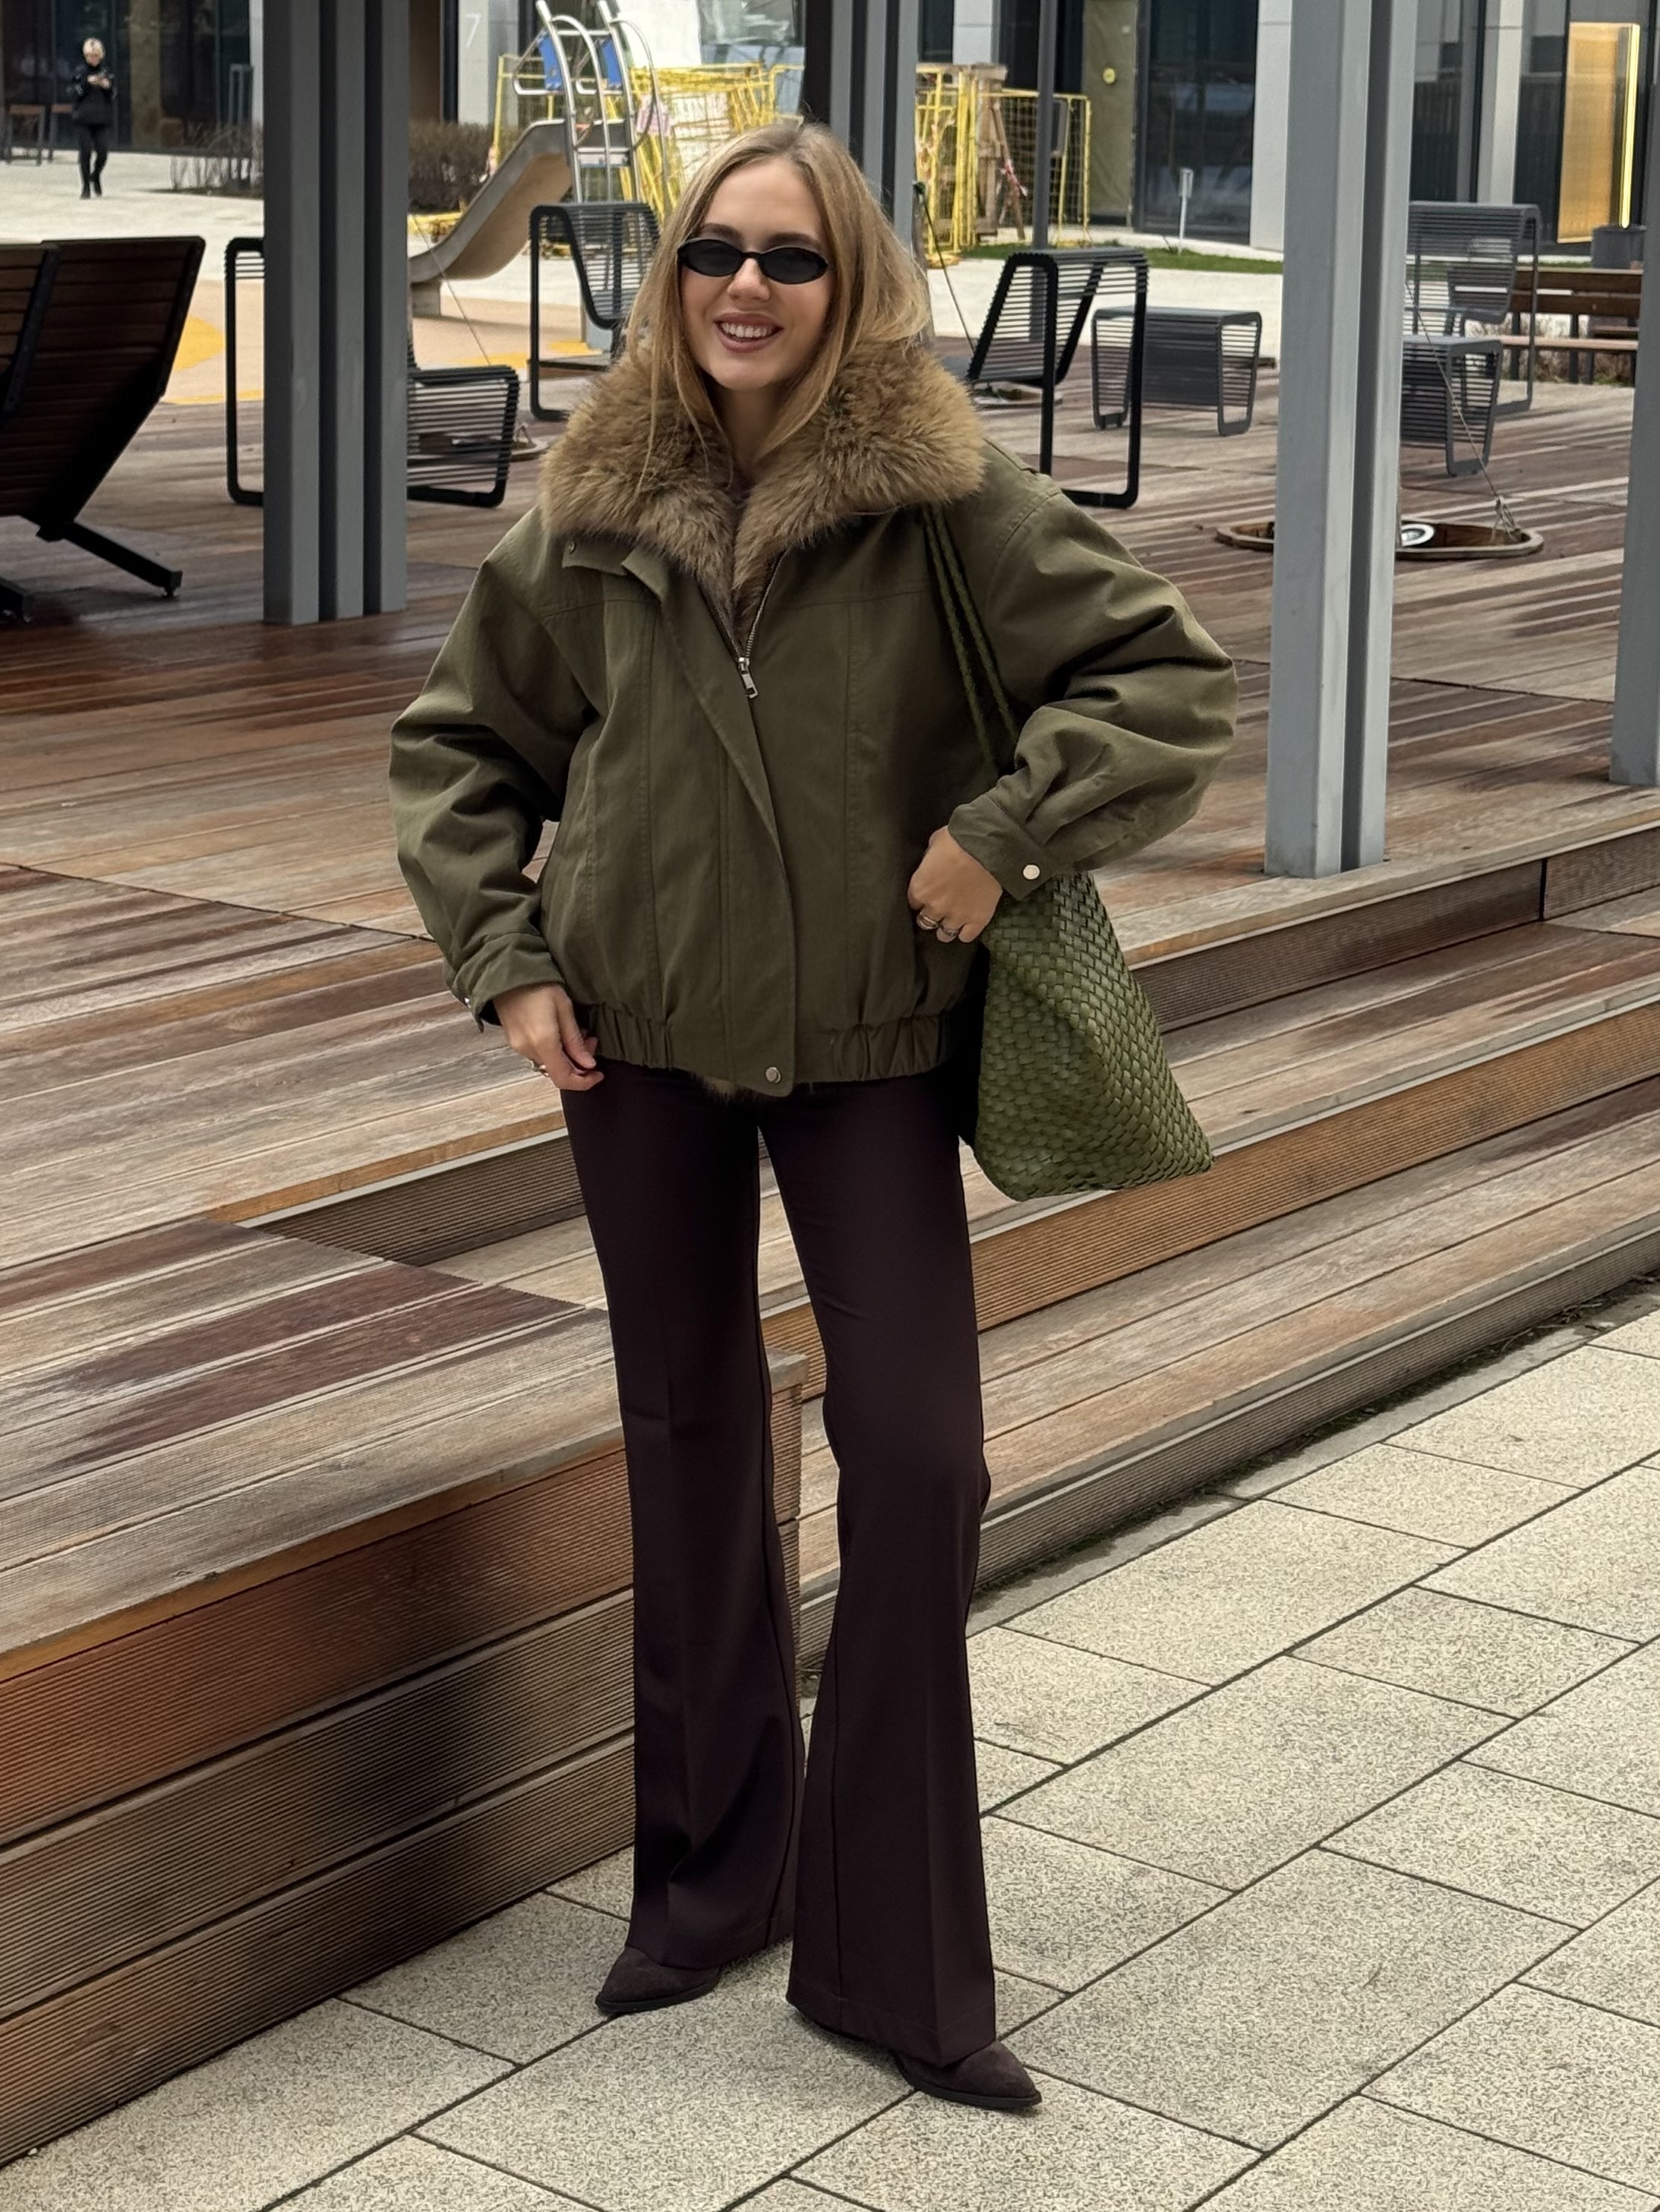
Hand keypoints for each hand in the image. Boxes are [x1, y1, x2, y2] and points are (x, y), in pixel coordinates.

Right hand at [494, 982, 603, 1089]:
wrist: (508, 974)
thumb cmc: (538, 985)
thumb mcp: (565, 1008)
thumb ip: (575, 1040)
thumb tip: (588, 1064)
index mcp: (543, 1042)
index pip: (564, 1078)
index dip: (584, 1082)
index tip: (598, 1074)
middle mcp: (528, 1049)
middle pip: (558, 1071)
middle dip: (579, 1063)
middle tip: (591, 1041)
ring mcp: (519, 1047)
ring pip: (550, 1063)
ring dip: (568, 1055)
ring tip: (578, 1032)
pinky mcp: (514, 1042)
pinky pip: (539, 1054)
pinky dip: (554, 1050)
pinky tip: (561, 1032)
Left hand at [906, 827, 1001, 944]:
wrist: (987, 848)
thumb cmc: (959, 840)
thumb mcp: (935, 843)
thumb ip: (929, 858)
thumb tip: (931, 860)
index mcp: (920, 888)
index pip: (913, 902)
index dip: (920, 898)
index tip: (927, 895)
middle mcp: (934, 907)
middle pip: (925, 921)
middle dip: (930, 916)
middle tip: (937, 909)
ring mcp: (956, 916)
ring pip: (944, 934)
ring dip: (946, 929)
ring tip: (950, 923)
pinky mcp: (977, 920)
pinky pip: (966, 937)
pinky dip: (966, 933)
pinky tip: (967, 928)